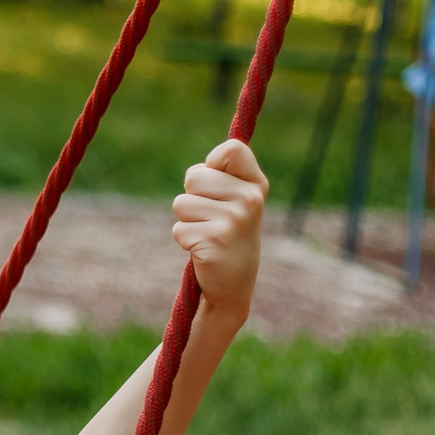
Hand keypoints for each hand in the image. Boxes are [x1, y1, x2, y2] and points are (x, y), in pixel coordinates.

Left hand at [171, 139, 264, 314]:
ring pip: (182, 203)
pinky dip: (185, 239)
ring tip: (208, 233)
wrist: (234, 284)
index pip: (230, 150)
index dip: (212, 163)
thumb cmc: (228, 234)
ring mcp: (233, 219)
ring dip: (187, 220)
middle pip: (194, 176)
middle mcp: (249, 199)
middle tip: (210, 217)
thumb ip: (222, 176)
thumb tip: (199, 169)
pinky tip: (204, 249)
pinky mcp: (213, 240)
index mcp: (256, 184)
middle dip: (192, 196)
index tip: (217, 183)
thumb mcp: (236, 201)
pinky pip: (178, 228)